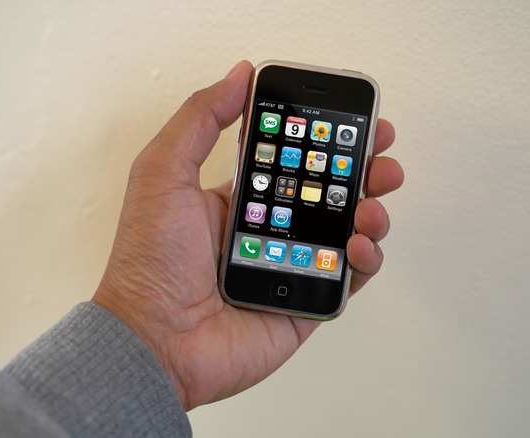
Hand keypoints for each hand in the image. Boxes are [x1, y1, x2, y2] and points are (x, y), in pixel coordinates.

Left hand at [92, 60, 402, 410]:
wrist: (153, 338)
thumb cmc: (149, 261)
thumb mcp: (162, 172)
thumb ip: (200, 119)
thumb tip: (239, 75)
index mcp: (240, 199)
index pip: (295, 162)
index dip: (323, 141)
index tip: (348, 120)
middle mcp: (270, 232)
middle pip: (330, 194)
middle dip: (362, 169)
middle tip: (380, 153)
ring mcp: (291, 267)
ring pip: (348, 232)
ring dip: (371, 208)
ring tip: (371, 199)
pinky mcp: (306, 304)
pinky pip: (350, 279)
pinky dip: (366, 258)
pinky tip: (357, 242)